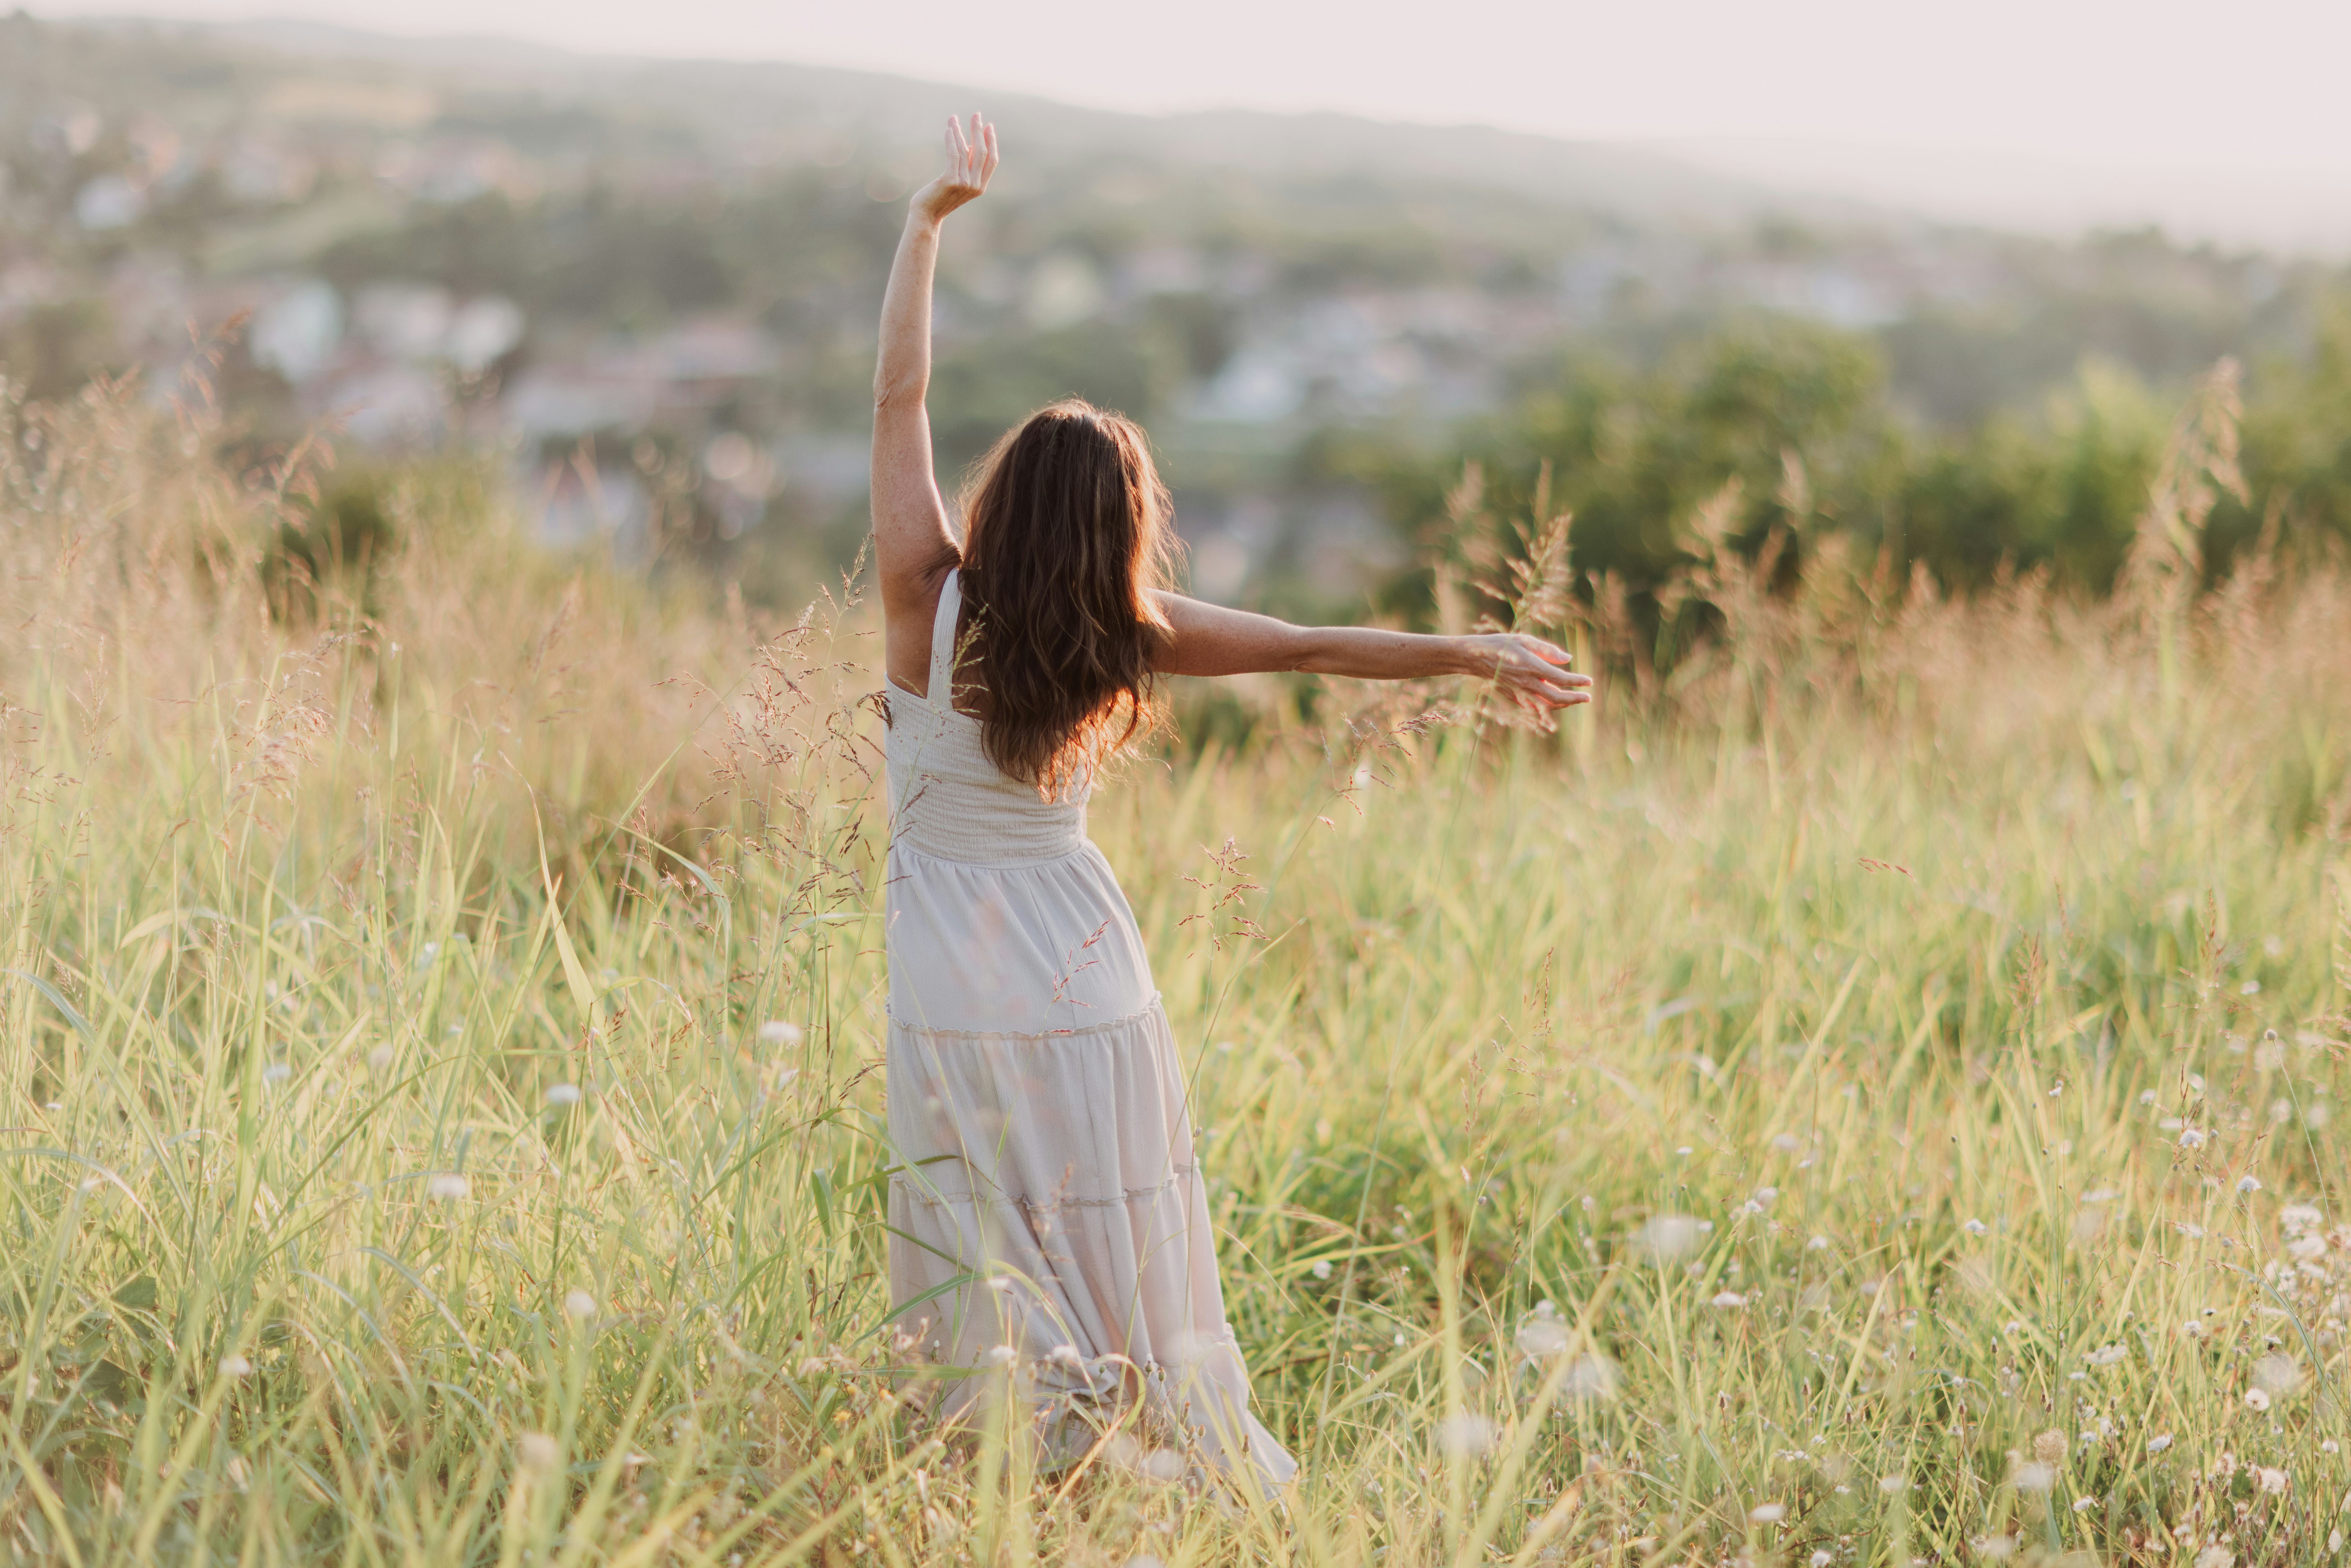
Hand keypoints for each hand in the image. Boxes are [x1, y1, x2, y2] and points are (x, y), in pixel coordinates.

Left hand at [910, 113, 997, 226]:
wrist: (926, 215)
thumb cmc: (940, 197)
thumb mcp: (958, 181)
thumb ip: (967, 166)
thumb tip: (971, 143)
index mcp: (981, 186)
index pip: (992, 160)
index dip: (992, 142)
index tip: (989, 126)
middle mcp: (975, 186)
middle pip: (982, 152)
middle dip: (979, 131)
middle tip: (976, 114)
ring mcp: (963, 184)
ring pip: (966, 151)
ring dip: (960, 132)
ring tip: (953, 118)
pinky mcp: (950, 181)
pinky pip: (953, 155)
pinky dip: (952, 140)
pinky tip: (948, 130)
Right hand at [1461, 632, 1592, 711]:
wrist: (1475, 658)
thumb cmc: (1500, 645)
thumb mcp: (1524, 640)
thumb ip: (1547, 650)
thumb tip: (1568, 659)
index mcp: (1532, 667)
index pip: (1561, 678)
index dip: (1577, 681)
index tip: (1589, 681)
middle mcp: (1527, 683)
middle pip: (1557, 697)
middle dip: (1574, 699)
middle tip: (1588, 698)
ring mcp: (1520, 693)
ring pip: (1546, 705)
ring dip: (1562, 705)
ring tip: (1574, 700)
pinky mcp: (1513, 697)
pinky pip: (1534, 706)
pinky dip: (1546, 707)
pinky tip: (1553, 703)